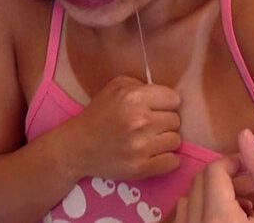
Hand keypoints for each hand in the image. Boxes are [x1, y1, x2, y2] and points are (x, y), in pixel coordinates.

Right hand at [68, 76, 182, 180]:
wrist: (77, 146)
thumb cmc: (98, 114)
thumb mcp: (115, 87)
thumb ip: (141, 85)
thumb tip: (166, 96)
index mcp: (133, 98)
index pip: (174, 99)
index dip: (165, 103)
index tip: (155, 108)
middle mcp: (139, 121)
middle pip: (175, 120)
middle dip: (163, 121)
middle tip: (148, 125)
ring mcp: (141, 147)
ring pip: (175, 140)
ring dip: (164, 140)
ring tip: (149, 139)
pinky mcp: (141, 168)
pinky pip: (173, 162)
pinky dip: (166, 159)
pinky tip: (153, 154)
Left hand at [170, 130, 253, 222]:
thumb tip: (245, 135)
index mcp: (217, 216)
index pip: (215, 169)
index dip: (236, 165)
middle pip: (200, 183)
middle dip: (225, 183)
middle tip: (253, 199)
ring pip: (188, 201)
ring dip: (211, 200)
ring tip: (242, 217)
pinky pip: (183, 220)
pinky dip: (200, 217)